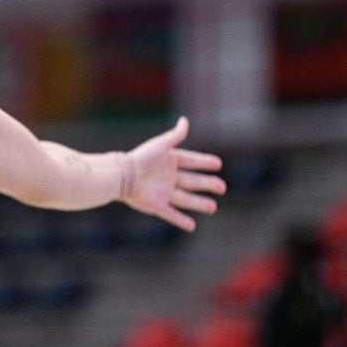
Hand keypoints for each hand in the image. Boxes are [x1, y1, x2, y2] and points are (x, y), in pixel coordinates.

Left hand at [119, 116, 225, 231]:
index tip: (218, 163)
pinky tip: (192, 226)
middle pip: (192, 181)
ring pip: (186, 199)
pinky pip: (171, 214)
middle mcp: (168, 177)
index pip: (191, 161)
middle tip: (222, 187)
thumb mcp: (160, 146)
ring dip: (199, 203)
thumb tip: (185, 120)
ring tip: (213, 207)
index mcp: (169, 161)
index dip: (204, 162)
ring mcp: (163, 192)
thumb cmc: (141, 158)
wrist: (123, 176)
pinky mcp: (156, 205)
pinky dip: (181, 221)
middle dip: (207, 184)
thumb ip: (175, 136)